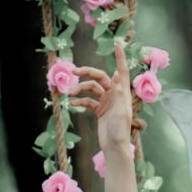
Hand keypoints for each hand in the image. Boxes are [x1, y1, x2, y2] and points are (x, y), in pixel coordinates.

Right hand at [68, 38, 132, 152]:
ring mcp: (106, 102)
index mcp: (122, 93)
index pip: (121, 71)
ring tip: (69, 93)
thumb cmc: (119, 131)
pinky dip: (80, 101)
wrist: (114, 147)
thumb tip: (115, 74)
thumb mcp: (120, 111)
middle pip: (100, 77)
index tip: (117, 44)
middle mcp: (114, 95)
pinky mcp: (99, 110)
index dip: (120, 57)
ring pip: (91, 89)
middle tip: (74, 72)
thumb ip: (118, 93)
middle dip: (87, 73)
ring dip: (80, 90)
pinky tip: (71, 104)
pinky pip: (87, 101)